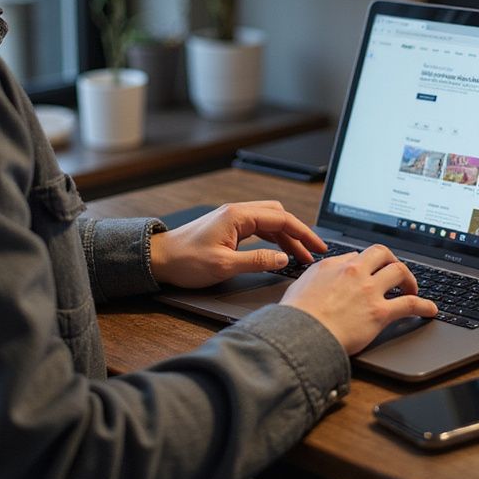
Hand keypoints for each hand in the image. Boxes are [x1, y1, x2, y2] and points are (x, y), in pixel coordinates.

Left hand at [149, 201, 326, 287]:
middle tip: (312, 253)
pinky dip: (273, 239)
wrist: (160, 259)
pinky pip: (258, 228)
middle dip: (298, 233)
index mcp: (238, 216)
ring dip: (286, 237)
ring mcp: (233, 219)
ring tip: (299, 257)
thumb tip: (283, 259)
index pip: (281, 218)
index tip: (318, 247)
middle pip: (278, 215)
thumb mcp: (224, 266)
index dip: (303, 233)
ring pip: (269, 221)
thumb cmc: (186, 261)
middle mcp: (237, 212)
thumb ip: (257, 261)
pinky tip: (278, 253)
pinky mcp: (229, 228)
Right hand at [280, 244, 437, 354]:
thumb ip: (326, 269)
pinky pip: (409, 304)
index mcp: (338, 264)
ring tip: (412, 290)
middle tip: (397, 274)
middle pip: (384, 254)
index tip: (374, 269)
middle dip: (393, 261)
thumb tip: (341, 264)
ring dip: (410, 279)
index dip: (370, 262)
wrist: (301, 332)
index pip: (362, 254)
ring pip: (399, 272)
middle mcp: (357, 272)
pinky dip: (424, 305)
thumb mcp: (306, 279)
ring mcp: (370, 291)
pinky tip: (430, 309)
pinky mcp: (380, 312)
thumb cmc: (299, 311)